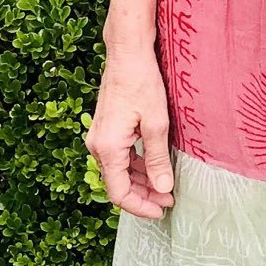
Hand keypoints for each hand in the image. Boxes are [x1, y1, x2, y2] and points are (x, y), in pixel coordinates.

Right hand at [86, 43, 176, 219]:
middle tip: (168, 200)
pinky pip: (118, 156)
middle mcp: (97, 145)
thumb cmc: (142, 83)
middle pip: (117, 184)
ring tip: (165, 186)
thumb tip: (162, 189)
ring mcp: (99, 136)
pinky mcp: (105, 128)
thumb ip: (157, 159)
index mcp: (108, 148)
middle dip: (143, 196)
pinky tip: (154, 165)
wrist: (127, 53)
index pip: (119, 193)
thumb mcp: (157, 124)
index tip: (161, 211)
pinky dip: (135, 165)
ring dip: (140, 181)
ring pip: (118, 171)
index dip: (140, 207)